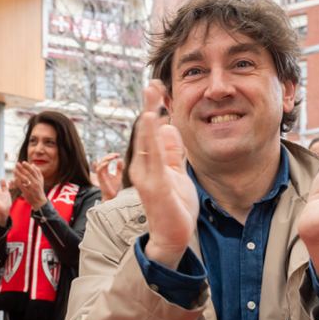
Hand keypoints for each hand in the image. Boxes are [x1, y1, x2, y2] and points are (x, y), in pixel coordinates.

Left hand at [13, 160, 48, 207]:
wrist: (40, 201)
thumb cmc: (39, 190)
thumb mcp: (40, 180)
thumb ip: (37, 172)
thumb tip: (33, 164)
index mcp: (39, 179)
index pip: (33, 171)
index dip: (28, 166)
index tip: (23, 162)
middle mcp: (36, 183)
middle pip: (28, 174)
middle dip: (22, 168)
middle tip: (16, 164)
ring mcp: (32, 188)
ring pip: (24, 179)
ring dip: (18, 174)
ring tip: (14, 170)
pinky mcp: (28, 192)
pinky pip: (21, 186)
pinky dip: (17, 182)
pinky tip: (14, 179)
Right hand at [93, 153, 121, 201]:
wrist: (112, 196)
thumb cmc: (114, 187)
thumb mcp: (118, 176)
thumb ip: (119, 168)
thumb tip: (120, 159)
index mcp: (105, 170)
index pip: (106, 160)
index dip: (111, 156)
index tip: (118, 155)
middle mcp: (102, 172)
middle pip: (102, 160)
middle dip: (109, 156)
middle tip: (116, 155)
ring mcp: (100, 175)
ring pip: (100, 164)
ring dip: (106, 159)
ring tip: (113, 157)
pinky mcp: (100, 178)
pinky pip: (99, 169)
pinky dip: (103, 165)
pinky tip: (108, 162)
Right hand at [128, 80, 195, 266]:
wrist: (172, 237)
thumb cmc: (174, 208)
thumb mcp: (175, 172)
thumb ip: (171, 152)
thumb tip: (168, 127)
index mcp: (148, 163)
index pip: (149, 131)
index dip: (153, 108)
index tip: (158, 87)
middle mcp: (142, 167)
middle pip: (145, 130)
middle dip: (149, 105)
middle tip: (153, 82)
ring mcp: (146, 176)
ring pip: (146, 139)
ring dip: (149, 114)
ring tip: (151, 92)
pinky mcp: (154, 184)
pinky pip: (153, 156)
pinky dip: (151, 136)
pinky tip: (152, 118)